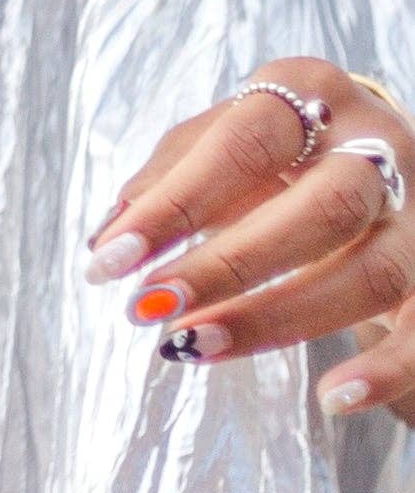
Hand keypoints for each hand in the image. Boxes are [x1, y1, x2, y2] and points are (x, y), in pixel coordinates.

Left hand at [91, 56, 414, 422]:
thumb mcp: (220, 142)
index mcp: (311, 94)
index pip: (245, 142)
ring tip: (191, 347)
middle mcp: (377, 146)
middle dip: (229, 264)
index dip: (176, 203)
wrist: (372, 157)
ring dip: (278, 320)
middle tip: (148, 308)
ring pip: (373, 272)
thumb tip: (107, 244)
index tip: (109, 261)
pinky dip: (387, 370)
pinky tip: (331, 398)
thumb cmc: (276, 153)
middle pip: (324, 207)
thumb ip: (167, 180)